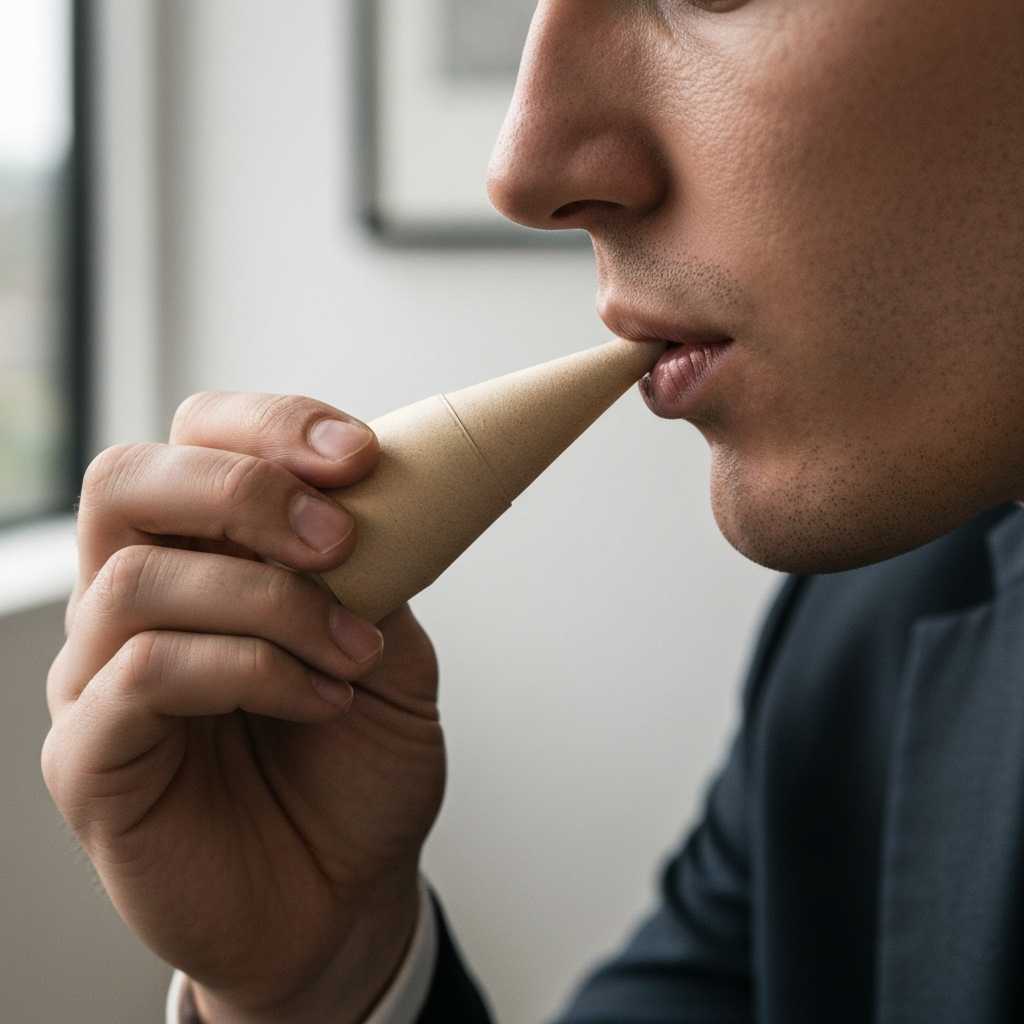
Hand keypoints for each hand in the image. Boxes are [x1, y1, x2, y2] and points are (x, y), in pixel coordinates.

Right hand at [43, 393, 444, 1023]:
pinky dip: (250, 672)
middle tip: (337, 539)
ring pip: (137, 579)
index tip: (358, 455)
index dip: (270, 426)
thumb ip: (373, 567)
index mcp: (206, 558)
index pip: (197, 441)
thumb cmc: (357, 766)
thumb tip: (373, 493)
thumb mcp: (390, 644)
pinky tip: (319, 700)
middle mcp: (136, 602)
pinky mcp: (89, 758)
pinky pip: (140, 676)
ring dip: (270, 601)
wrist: (343, 893)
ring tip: (351, 651)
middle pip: (128, 479)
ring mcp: (99, 678)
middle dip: (245, 488)